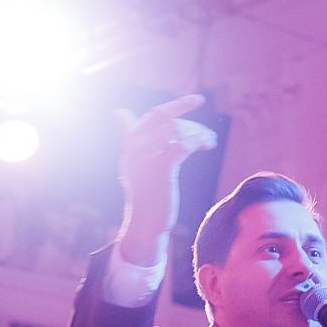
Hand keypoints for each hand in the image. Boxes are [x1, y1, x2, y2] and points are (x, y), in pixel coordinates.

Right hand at [114, 95, 216, 264]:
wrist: (144, 225)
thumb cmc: (144, 196)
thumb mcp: (133, 164)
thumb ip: (127, 139)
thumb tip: (116, 113)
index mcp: (129, 146)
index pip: (145, 116)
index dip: (171, 106)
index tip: (194, 101)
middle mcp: (135, 149)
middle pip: (161, 116)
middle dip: (183, 107)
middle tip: (201, 108)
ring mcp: (147, 158)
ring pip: (174, 129)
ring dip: (196, 130)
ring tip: (210, 139)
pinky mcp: (161, 170)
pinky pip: (182, 146)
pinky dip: (198, 140)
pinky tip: (207, 143)